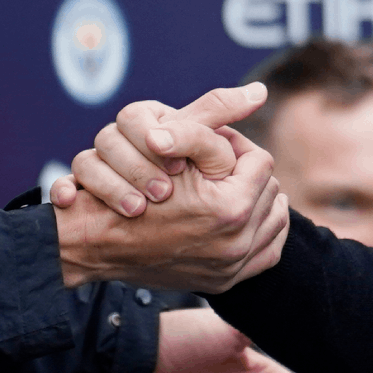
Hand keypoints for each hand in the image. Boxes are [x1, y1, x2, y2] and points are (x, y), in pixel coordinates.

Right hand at [53, 88, 287, 291]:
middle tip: (223, 168)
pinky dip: (259, 234)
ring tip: (233, 188)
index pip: (261, 161)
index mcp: (231, 208)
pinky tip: (242, 217)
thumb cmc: (127, 187)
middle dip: (247, 175)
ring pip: (274, 221)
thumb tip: (261, 90)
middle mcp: (236, 243)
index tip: (218, 146)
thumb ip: (215, 113)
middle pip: (271, 191)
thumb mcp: (172, 141)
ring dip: (258, 202)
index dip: (237, 147)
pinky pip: (267, 253)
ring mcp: (232, 268)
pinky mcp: (225, 282)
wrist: (98, 244)